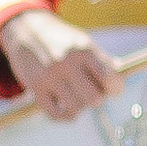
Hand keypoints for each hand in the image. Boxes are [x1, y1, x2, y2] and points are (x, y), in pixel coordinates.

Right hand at [1, 7, 122, 122]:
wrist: (25, 29)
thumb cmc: (61, 39)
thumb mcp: (83, 42)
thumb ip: (103, 60)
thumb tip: (121, 77)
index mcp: (83, 51)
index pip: (110, 80)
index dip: (115, 88)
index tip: (110, 88)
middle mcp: (66, 63)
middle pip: (95, 99)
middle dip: (96, 98)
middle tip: (90, 90)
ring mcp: (50, 76)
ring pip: (76, 108)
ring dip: (79, 106)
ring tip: (76, 96)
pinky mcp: (36, 87)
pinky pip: (55, 114)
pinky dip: (64, 115)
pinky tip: (65, 108)